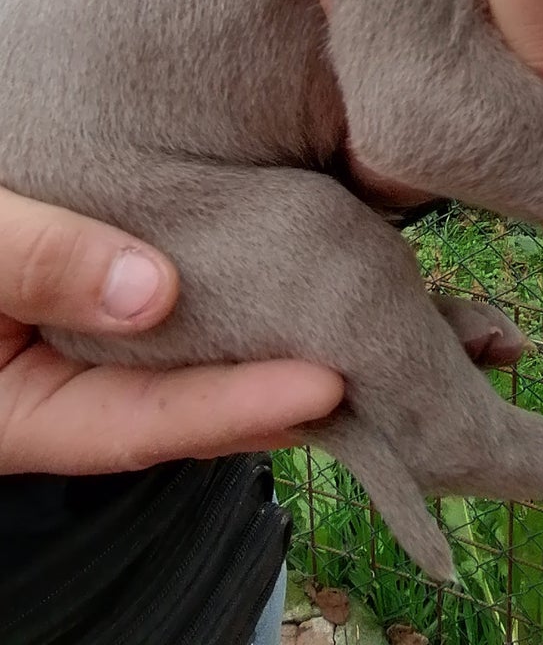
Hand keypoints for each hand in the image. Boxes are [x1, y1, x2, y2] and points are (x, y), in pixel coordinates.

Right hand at [0, 186, 343, 474]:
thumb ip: (36, 263)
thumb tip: (152, 291)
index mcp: (18, 408)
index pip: (141, 423)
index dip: (235, 407)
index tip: (323, 386)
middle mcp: (51, 386)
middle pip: (174, 402)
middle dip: (267, 391)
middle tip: (364, 367)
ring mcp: (72, 341)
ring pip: (174, 358)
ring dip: (250, 345)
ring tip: (343, 330)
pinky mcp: (88, 289)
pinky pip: (161, 302)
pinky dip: (219, 294)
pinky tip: (274, 278)